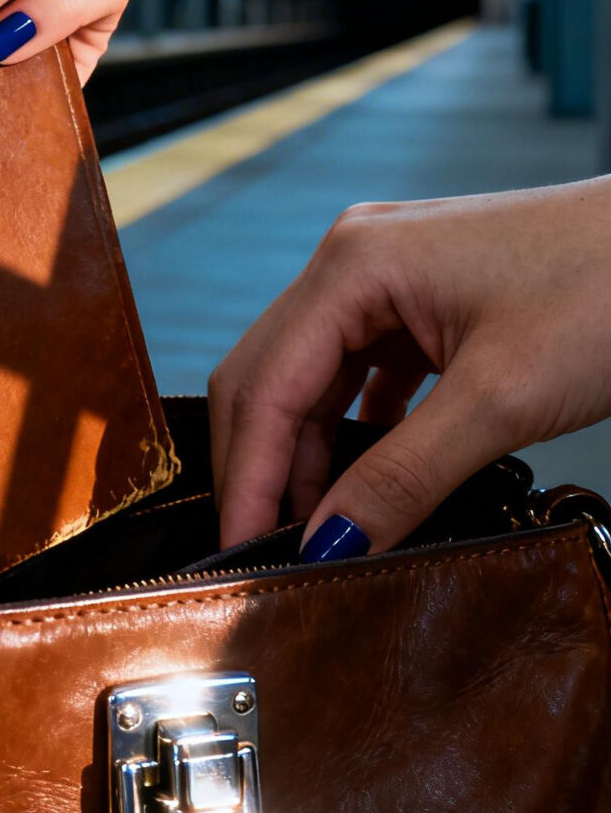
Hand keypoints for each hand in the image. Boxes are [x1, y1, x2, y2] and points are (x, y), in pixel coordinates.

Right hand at [208, 177, 610, 553]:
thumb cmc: (603, 290)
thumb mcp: (499, 402)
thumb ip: (403, 477)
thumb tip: (328, 545)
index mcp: (353, 265)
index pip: (264, 384)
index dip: (247, 475)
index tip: (238, 554)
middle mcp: (353, 258)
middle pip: (270, 375)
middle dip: (265, 465)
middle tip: (268, 551)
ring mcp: (386, 274)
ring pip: (312, 375)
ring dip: (310, 451)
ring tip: (325, 528)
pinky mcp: (421, 296)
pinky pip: (359, 368)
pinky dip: (354, 428)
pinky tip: (370, 476)